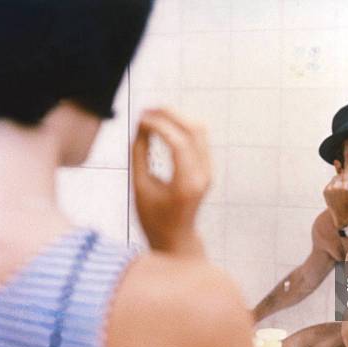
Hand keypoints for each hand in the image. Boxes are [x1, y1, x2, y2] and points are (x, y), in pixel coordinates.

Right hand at [132, 108, 210, 254]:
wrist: (176, 237)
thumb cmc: (153, 217)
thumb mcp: (140, 187)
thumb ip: (139, 154)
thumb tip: (139, 126)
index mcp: (186, 184)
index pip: (178, 143)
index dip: (158, 125)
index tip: (139, 118)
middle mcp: (203, 175)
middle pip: (194, 130)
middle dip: (169, 115)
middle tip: (145, 109)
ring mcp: (208, 171)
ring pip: (199, 130)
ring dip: (176, 118)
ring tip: (152, 115)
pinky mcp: (207, 168)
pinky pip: (198, 138)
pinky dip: (181, 127)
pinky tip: (162, 125)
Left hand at [323, 158, 347, 226]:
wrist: (342, 216)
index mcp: (346, 188)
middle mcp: (336, 187)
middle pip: (341, 175)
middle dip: (344, 176)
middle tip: (347, 183)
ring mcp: (329, 189)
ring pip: (335, 178)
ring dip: (339, 180)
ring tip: (342, 191)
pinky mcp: (325, 191)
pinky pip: (331, 183)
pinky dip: (334, 185)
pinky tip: (337, 193)